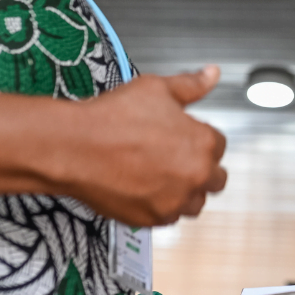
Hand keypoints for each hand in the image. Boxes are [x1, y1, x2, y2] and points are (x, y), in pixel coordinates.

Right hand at [57, 67, 227, 226]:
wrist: (74, 147)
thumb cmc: (111, 118)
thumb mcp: (156, 89)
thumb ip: (191, 85)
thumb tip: (212, 74)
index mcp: (203, 143)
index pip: (220, 145)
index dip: (200, 138)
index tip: (183, 137)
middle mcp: (195, 175)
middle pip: (215, 178)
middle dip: (200, 167)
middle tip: (175, 158)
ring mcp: (175, 201)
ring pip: (195, 202)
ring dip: (185, 191)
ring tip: (161, 176)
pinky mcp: (153, 220)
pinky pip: (169, 218)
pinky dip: (162, 206)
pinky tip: (145, 189)